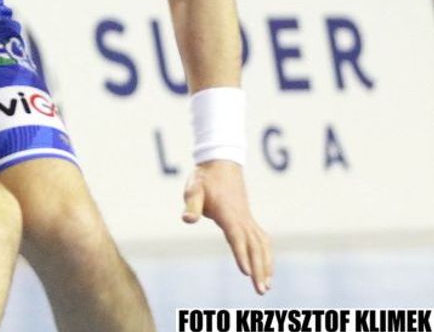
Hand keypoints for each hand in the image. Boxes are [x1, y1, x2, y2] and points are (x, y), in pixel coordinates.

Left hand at [182, 161, 272, 294]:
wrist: (220, 163)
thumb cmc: (204, 179)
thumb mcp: (193, 189)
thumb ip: (191, 205)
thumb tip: (187, 219)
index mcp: (229, 215)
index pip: (236, 239)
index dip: (241, 255)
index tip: (247, 273)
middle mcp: (242, 219)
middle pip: (254, 247)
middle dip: (259, 270)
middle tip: (262, 291)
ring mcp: (248, 219)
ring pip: (262, 245)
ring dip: (266, 265)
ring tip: (267, 285)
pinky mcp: (248, 218)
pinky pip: (262, 239)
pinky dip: (267, 254)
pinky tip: (267, 266)